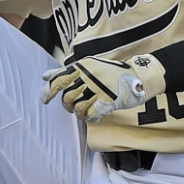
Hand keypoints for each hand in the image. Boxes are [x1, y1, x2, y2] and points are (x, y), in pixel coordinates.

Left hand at [43, 53, 167, 122]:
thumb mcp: (88, 66)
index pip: (59, 79)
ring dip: (80, 113)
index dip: (48, 91)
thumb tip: (45, 76)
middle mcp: (89, 76)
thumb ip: (66, 72)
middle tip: (74, 106)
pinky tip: (95, 115)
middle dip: (68, 105)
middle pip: (67, 97)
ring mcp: (99, 88)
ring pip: (78, 108)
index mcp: (82, 66)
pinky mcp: (108, 100)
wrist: (138, 75)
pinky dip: (91, 117)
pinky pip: (91, 115)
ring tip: (86, 110)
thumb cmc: (110, 72)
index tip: (45, 100)